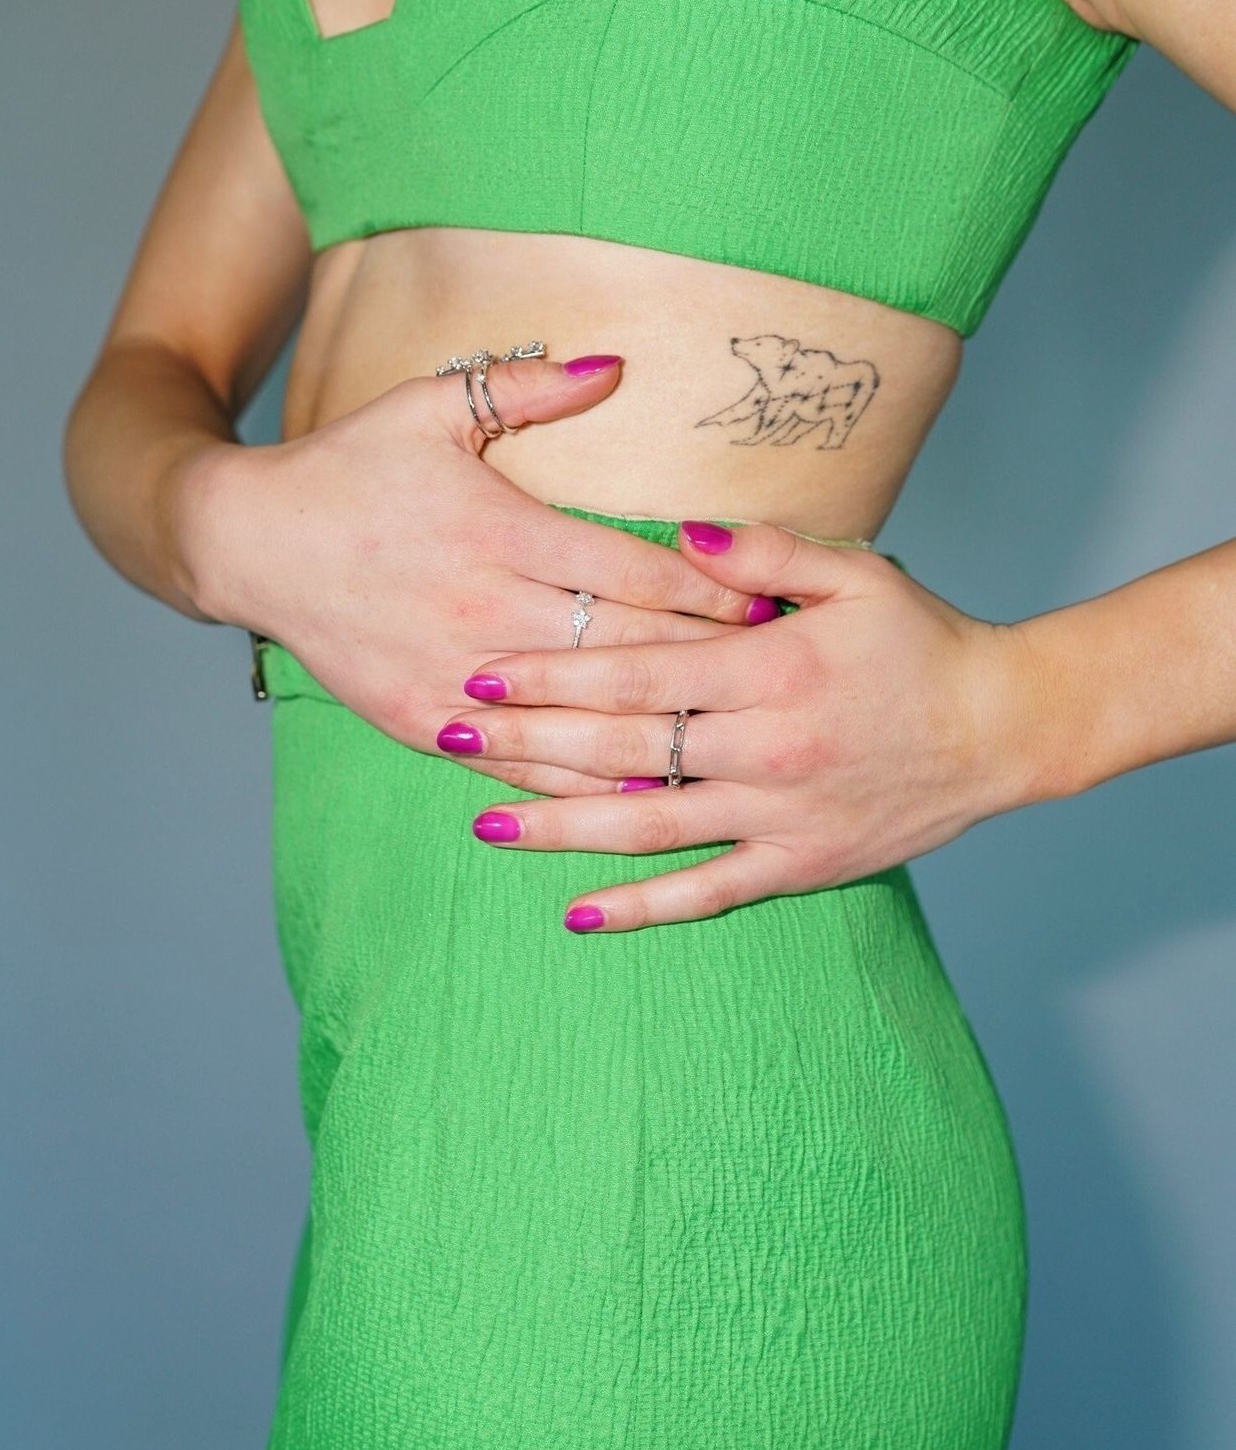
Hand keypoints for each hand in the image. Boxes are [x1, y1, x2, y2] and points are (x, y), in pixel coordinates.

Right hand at [179, 360, 771, 796]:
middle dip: (703, 663)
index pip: (628, 571)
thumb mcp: (428, 407)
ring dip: (654, 732)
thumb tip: (613, 364)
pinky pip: (515, 760)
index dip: (706, 591)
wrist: (247, 542)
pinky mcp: (420, 719)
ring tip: (726, 742)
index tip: (766, 602)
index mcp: (498, 531)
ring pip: (575, 717)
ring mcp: (452, 674)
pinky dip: (577, 780)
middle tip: (774, 676)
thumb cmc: (348, 467)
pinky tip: (633, 792)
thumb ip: (524, 387)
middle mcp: (483, 609)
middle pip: (618, 648)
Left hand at [455, 519, 1044, 926]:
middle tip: (447, 737)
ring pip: (648, 828)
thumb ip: (764, 551)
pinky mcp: (798, 866)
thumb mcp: (855, 572)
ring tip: (483, 825)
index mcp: (769, 668)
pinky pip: (706, 893)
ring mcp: (778, 816)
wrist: (1002, 729)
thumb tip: (680, 536)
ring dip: (560, 827)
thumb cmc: (921, 640)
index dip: (551, 675)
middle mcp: (765, 748)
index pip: (636, 674)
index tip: (481, 674)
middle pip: (623, 750)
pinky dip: (641, 908)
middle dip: (527, 744)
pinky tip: (575, 913)